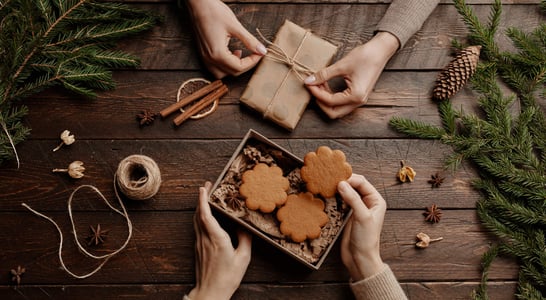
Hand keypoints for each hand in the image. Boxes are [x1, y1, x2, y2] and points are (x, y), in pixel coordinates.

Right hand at [186, 0, 266, 77]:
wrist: (198, 4)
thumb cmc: (214, 12)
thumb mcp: (235, 26)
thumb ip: (249, 41)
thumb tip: (262, 50)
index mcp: (217, 54)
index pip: (239, 67)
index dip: (252, 62)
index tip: (260, 53)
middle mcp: (209, 59)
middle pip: (232, 72)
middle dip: (245, 65)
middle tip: (254, 53)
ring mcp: (205, 57)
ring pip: (222, 73)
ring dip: (234, 67)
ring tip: (240, 53)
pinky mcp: (203, 53)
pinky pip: (215, 67)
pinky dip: (225, 64)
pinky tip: (231, 52)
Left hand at [188, 182, 251, 299]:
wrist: (210, 293)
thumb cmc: (228, 277)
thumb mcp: (243, 258)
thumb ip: (245, 239)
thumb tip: (244, 226)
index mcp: (217, 239)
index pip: (206, 215)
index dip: (204, 200)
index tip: (204, 188)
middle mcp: (205, 239)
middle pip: (198, 214)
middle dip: (201, 198)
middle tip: (207, 186)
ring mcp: (199, 244)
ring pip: (196, 220)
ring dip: (200, 207)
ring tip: (206, 197)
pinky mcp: (198, 249)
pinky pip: (197, 228)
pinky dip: (200, 217)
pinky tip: (206, 216)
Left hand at [304, 32, 398, 118]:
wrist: (381, 50)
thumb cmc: (365, 56)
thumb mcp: (342, 65)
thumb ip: (324, 74)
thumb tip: (309, 81)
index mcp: (356, 96)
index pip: (330, 101)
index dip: (316, 93)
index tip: (308, 83)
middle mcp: (359, 102)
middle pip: (333, 113)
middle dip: (320, 102)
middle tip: (313, 88)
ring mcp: (359, 100)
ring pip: (337, 109)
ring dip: (326, 100)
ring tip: (319, 85)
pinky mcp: (358, 95)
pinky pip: (342, 103)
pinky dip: (332, 97)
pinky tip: (326, 85)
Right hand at [338, 174, 386, 280]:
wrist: (360, 258)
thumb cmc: (366, 239)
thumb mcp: (362, 217)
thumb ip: (353, 199)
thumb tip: (341, 184)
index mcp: (376, 200)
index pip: (362, 182)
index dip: (350, 179)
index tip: (337, 179)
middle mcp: (368, 202)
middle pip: (354, 185)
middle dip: (343, 181)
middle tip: (330, 180)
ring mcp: (357, 208)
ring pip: (347, 192)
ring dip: (338, 188)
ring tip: (327, 185)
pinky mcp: (348, 214)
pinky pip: (342, 200)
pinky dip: (335, 196)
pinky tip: (328, 195)